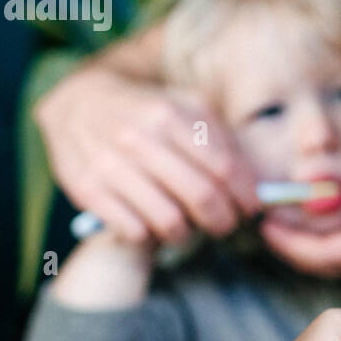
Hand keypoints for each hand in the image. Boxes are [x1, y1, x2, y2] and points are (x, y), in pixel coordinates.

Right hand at [34, 63, 259, 244]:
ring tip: (187, 227)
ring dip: (187, 234)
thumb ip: (223, 140)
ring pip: (169, 222)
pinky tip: (153, 226)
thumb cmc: (147, 112)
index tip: (252, 210)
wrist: (80, 103)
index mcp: (171, 115)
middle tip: (225, 225)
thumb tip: (260, 184)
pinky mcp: (88, 190)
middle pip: (202, 198)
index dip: (246, 196)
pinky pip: (134, 232)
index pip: (224, 168)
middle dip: (223, 221)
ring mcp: (111, 165)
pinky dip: (151, 237)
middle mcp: (140, 138)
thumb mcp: (188, 107)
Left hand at [259, 129, 340, 287]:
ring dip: (301, 247)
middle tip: (260, 219)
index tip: (265, 224)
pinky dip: (320, 247)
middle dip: (288, 245)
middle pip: (319, 264)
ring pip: (330, 265)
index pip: (327, 253)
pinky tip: (308, 227)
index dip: (292, 242)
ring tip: (276, 220)